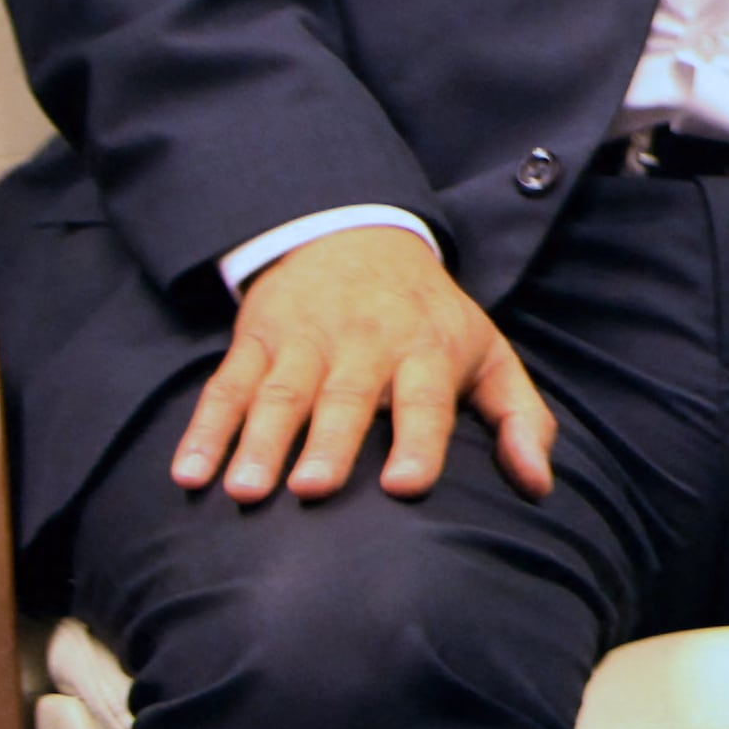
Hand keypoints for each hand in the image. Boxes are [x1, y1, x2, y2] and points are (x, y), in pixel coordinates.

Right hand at [174, 225, 553, 506]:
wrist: (357, 237)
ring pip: (279, 394)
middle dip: (329, 443)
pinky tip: (187, 474)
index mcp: (426, 351)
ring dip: (258, 442)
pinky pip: (225, 388)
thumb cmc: (431, 319)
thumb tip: (541, 487)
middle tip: (313, 490)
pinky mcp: (256, 342)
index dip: (419, 441)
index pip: (425, 400)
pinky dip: (204, 430)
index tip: (406, 486)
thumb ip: (521, 418)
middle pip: (345, 398)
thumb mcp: (488, 354)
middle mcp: (365, 345)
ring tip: (244, 491)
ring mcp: (305, 342)